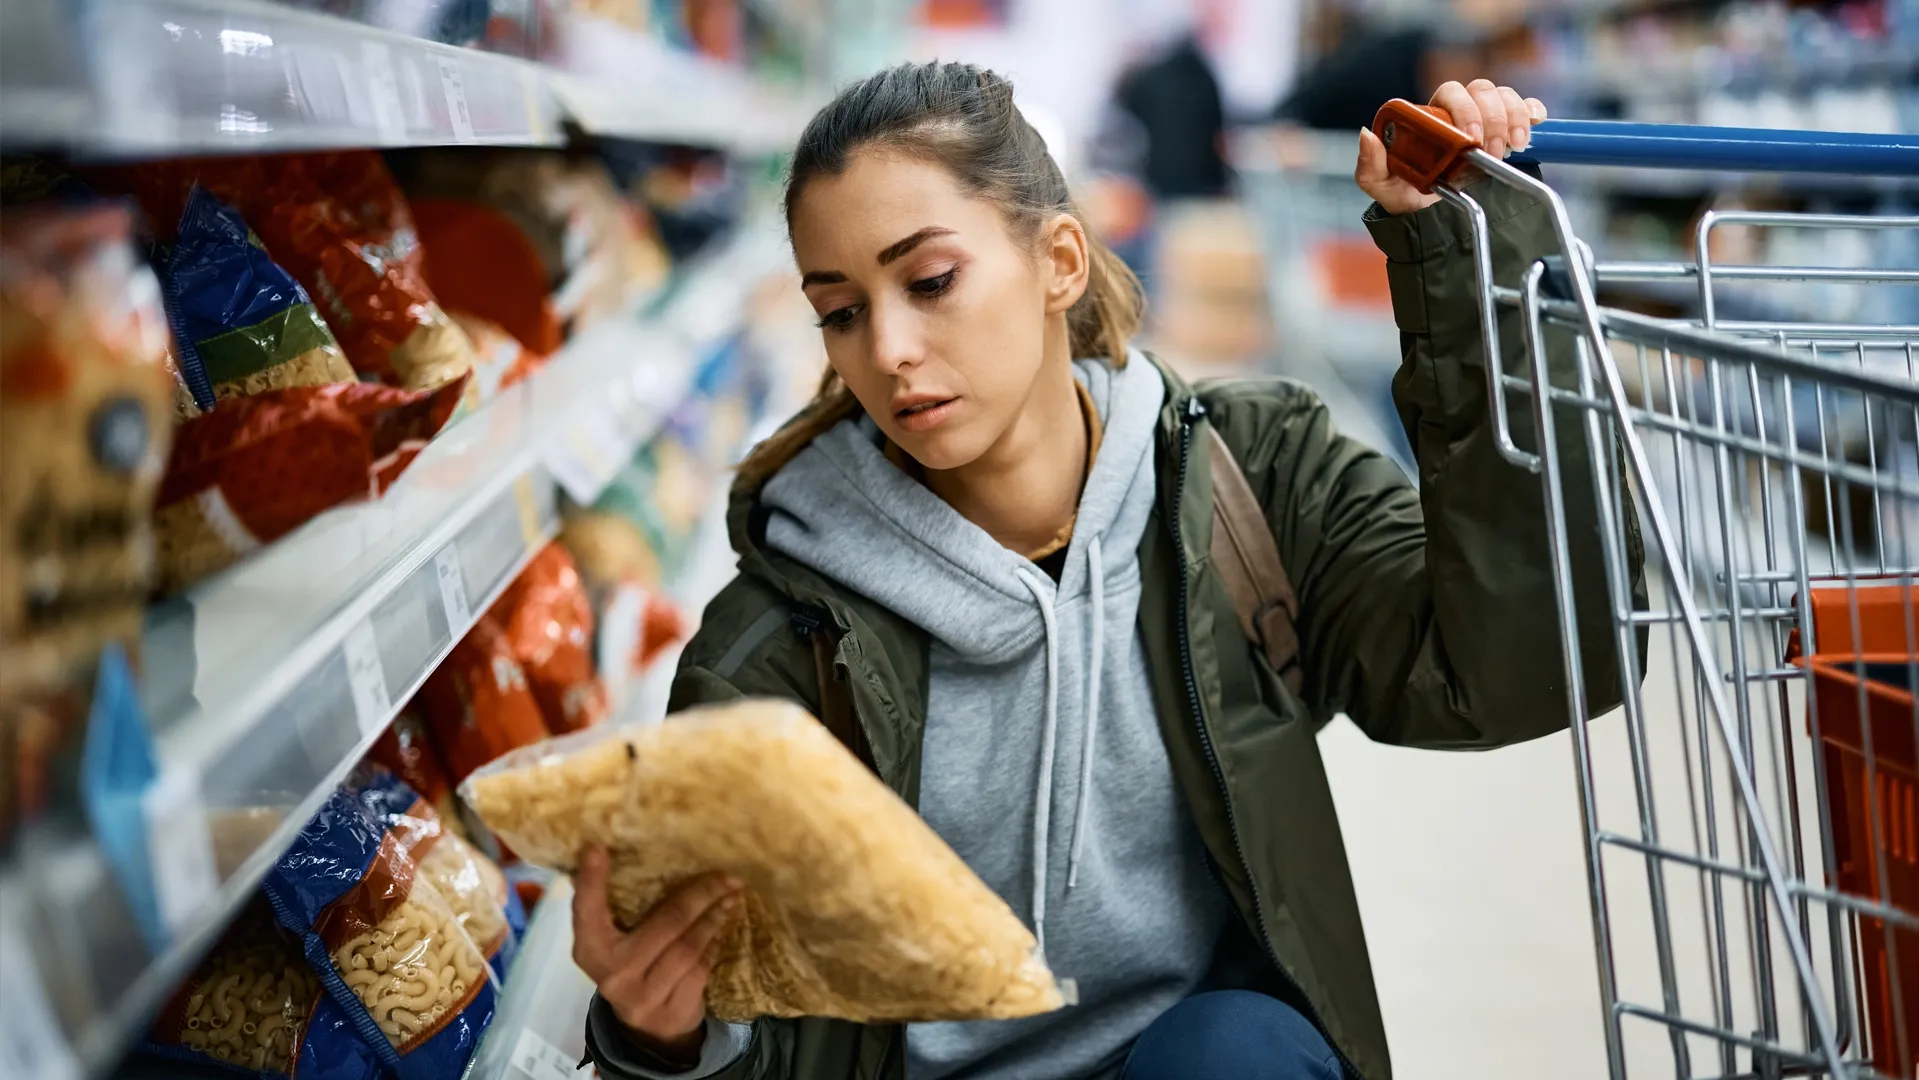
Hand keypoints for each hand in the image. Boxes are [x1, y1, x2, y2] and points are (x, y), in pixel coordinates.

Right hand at [572, 848, 742, 1059]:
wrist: (648, 1033)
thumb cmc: (631, 969)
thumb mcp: (615, 945)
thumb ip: (615, 914)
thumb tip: (626, 856)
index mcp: (591, 949)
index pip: (588, 911)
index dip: (591, 880)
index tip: (597, 847)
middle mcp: (613, 974)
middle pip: (666, 923)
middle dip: (701, 895)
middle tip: (728, 876)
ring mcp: (642, 997)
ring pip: (689, 948)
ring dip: (715, 919)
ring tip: (731, 899)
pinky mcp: (671, 1012)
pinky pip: (701, 969)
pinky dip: (714, 947)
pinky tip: (722, 932)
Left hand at [1356, 79, 1548, 214]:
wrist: (1429, 215)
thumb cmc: (1404, 193)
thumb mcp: (1380, 184)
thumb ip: (1370, 164)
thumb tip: (1367, 135)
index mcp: (1430, 116)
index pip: (1450, 92)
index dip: (1464, 108)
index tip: (1470, 138)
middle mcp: (1458, 111)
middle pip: (1482, 91)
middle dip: (1493, 118)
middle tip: (1493, 150)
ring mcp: (1483, 118)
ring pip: (1504, 96)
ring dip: (1514, 117)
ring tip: (1514, 147)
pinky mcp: (1505, 129)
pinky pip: (1524, 106)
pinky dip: (1531, 111)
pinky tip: (1535, 125)